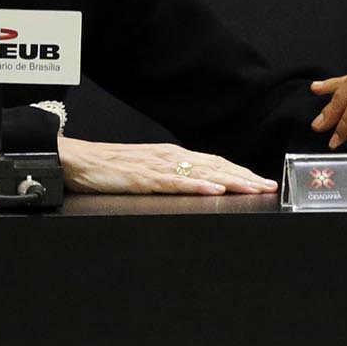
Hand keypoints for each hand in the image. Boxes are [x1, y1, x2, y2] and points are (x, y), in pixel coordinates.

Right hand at [57, 135, 276, 195]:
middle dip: (246, 177)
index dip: (241, 172)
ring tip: (254, 188)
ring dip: (231, 180)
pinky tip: (214, 190)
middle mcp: (170, 157)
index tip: (263, 182)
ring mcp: (157, 167)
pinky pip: (175, 182)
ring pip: (202, 172)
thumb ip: (169, 175)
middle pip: (216, 166)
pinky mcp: (143, 178)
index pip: (215, 163)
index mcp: (172, 155)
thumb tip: (195, 184)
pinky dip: (197, 185)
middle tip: (270, 187)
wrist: (76, 159)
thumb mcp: (146, 170)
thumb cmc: (108, 167)